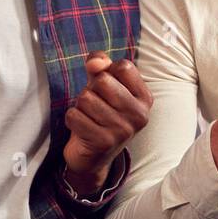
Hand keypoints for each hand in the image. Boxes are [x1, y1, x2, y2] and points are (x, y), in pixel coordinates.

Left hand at [63, 52, 150, 186]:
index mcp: (145, 98)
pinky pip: (74, 115)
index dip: (107, 72)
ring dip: (80, 106)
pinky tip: (82, 128)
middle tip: (95, 106)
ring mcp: (123, 130)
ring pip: (86, 98)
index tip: (107, 88)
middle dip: (91, 89)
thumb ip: (100, 65)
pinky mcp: (103, 142)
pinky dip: (72, 119)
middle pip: (103, 81)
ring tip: (89, 117)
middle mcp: (139, 115)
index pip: (123, 67)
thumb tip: (94, 62)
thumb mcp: (103, 85)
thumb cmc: (100, 112)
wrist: (93, 155)